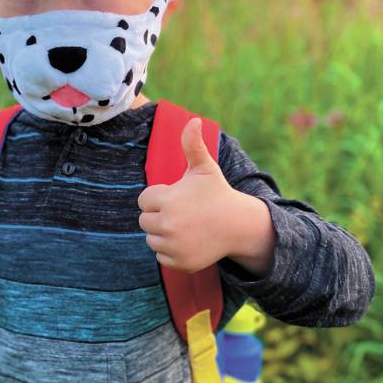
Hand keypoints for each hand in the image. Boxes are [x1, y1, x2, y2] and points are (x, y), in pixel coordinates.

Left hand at [138, 117, 274, 275]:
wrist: (238, 225)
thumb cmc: (217, 193)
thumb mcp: (204, 168)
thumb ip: (192, 144)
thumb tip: (193, 119)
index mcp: (168, 201)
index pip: (144, 201)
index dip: (159, 197)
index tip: (178, 197)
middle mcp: (168, 226)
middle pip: (144, 221)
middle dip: (159, 215)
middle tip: (183, 212)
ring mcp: (174, 247)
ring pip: (151, 240)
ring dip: (163, 234)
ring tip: (186, 226)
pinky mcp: (180, 263)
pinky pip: (161, 256)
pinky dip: (171, 251)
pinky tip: (189, 240)